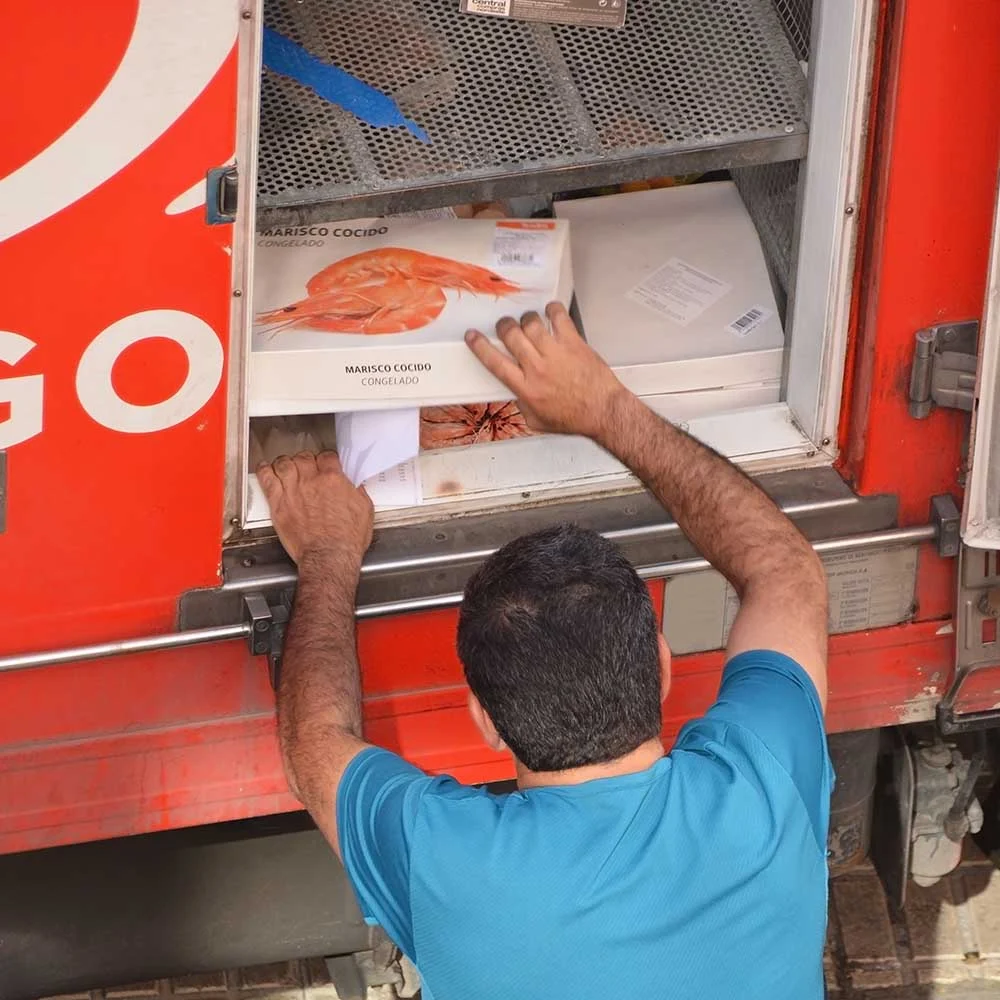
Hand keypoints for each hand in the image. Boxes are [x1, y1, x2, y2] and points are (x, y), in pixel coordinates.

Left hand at [257, 451, 373, 568]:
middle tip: (306, 464)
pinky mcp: (279, 505)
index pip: (327, 456)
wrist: (329, 556)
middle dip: (305, 459)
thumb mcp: (365, 511)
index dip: (326, 458)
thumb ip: (358, 494)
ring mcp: (293, 492)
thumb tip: (356, 487)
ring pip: (283, 464)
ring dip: (285, 462)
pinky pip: (267, 480)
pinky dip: (264, 471)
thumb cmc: (346, 539)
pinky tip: (265, 469)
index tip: (326, 462)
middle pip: (303, 457)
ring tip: (286, 465)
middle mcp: (311, 482)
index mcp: (333, 480)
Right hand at [464, 302, 629, 438]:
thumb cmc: (574, 417)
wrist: (602, 411)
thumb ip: (520, 404)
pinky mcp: (573, 343)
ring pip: (531, 323)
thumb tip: (513, 391)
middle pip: (511, 335)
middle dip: (504, 326)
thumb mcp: (536, 421)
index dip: (479, 346)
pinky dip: (552, 310)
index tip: (473, 336)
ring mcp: (556, 353)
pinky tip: (550, 313)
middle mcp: (538, 368)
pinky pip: (558, 317)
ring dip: (526, 319)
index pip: (494, 362)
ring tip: (528, 322)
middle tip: (506, 327)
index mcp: (526, 388)